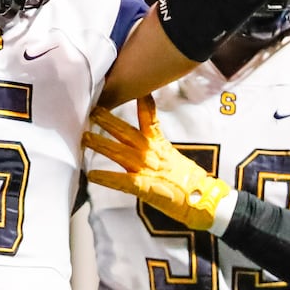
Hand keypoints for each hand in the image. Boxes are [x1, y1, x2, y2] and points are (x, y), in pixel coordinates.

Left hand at [83, 97, 233, 229]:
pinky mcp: (144, 187)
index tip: (134, 89)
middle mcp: (151, 154)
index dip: (142, 103)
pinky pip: (122, 181)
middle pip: (127, 133)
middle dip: (109, 121)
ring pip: (120, 152)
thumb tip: (150, 144)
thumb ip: (160, 149)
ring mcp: (147, 170)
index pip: (150, 119)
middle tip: (93, 110)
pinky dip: (107, 178)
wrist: (203, 201)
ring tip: (85, 137)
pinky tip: (92, 175)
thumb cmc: (190, 183)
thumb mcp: (175, 158)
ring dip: (101, 144)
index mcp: (160, 146)